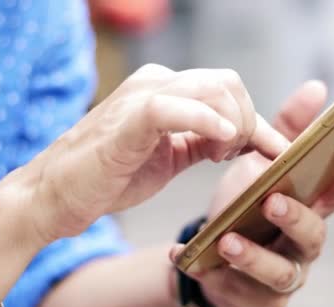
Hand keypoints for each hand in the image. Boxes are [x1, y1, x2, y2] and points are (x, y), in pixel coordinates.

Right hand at [11, 64, 288, 242]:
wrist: (58, 195)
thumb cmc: (110, 176)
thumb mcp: (171, 156)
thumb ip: (203, 141)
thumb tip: (241, 139)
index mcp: (168, 90)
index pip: (227, 90)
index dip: (258, 121)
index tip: (276, 151)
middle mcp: (157, 83)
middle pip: (228, 84)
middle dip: (247, 122)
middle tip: (234, 157)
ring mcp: (142, 96)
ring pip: (212, 89)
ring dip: (232, 125)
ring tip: (219, 156)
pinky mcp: (128, 119)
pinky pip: (173, 106)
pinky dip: (204, 120)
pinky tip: (219, 142)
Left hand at [171, 80, 333, 306]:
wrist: (213, 252)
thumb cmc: (248, 204)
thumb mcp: (264, 163)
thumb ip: (289, 130)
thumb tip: (316, 87)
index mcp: (315, 205)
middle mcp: (307, 241)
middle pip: (316, 233)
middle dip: (296, 217)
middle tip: (271, 201)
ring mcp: (286, 273)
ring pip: (280, 271)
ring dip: (252, 255)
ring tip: (226, 240)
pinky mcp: (260, 298)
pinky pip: (237, 289)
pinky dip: (210, 272)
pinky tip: (185, 255)